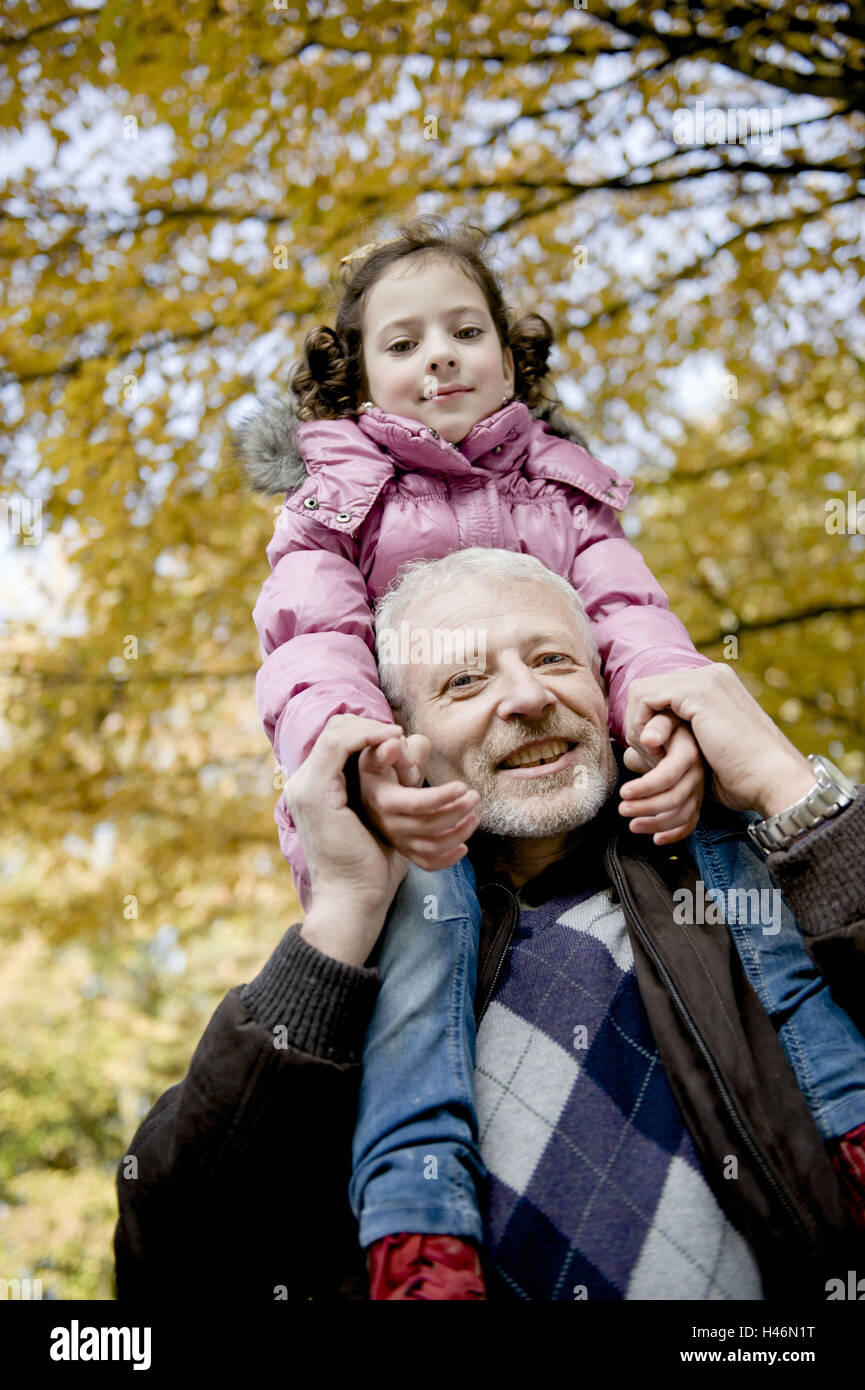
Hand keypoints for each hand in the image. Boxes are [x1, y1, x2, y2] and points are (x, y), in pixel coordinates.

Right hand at [282, 715, 410, 965]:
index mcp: (315, 791)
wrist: (352, 899)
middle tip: (399, 734)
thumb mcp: (378, 819)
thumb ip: (385, 792)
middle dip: (369, 725)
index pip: (333, 741)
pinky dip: (367, 737)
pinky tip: (393, 743)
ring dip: (373, 729)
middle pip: (332, 729)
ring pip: (336, 732)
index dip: (364, 731)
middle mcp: (303, 786)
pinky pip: (339, 745)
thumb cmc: (370, 866)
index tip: (396, 738)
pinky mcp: (316, 792)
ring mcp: (305, 788)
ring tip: (400, 737)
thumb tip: (410, 764)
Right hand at [358, 733, 481, 870]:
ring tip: (475, 817)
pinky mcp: (406, 850)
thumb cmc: (381, 766)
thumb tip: (394, 743)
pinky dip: (447, 861)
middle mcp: (389, 824)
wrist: (371, 789)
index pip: (417, 804)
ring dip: (459, 835)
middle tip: (475, 796)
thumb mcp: (379, 753)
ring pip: (431, 848)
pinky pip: (427, 863)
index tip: (463, 786)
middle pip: (429, 826)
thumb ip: (389, 748)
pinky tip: (464, 848)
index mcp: (383, 799)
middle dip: (457, 811)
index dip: (442, 797)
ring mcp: (397, 840)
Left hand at [618, 718, 703, 843]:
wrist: (684, 730)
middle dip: (646, 807)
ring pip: (683, 814)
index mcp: (688, 753)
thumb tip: (649, 739)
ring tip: (632, 825)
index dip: (646, 787)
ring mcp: (699, 789)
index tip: (623, 792)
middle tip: (622, 809)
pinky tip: (657, 840)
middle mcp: (698, 773)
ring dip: (656, 824)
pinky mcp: (697, 800)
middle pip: (675, 799)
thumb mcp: (663, 718)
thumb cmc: (667, 725)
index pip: (668, 776)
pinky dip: (676, 834)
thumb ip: (657, 726)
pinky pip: (691, 822)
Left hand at [622, 665, 815, 819]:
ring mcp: (705, 679)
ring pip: (640, 694)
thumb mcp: (698, 758)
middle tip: (656, 761)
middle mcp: (710, 675)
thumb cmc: (741, 779)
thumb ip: (670, 746)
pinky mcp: (698, 691)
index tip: (659, 760)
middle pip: (646, 692)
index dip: (647, 727)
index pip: (658, 695)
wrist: (774, 782)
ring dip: (638, 731)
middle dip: (638, 729)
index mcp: (713, 687)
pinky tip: (660, 755)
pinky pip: (643, 699)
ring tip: (659, 760)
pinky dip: (641, 729)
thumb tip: (630, 756)